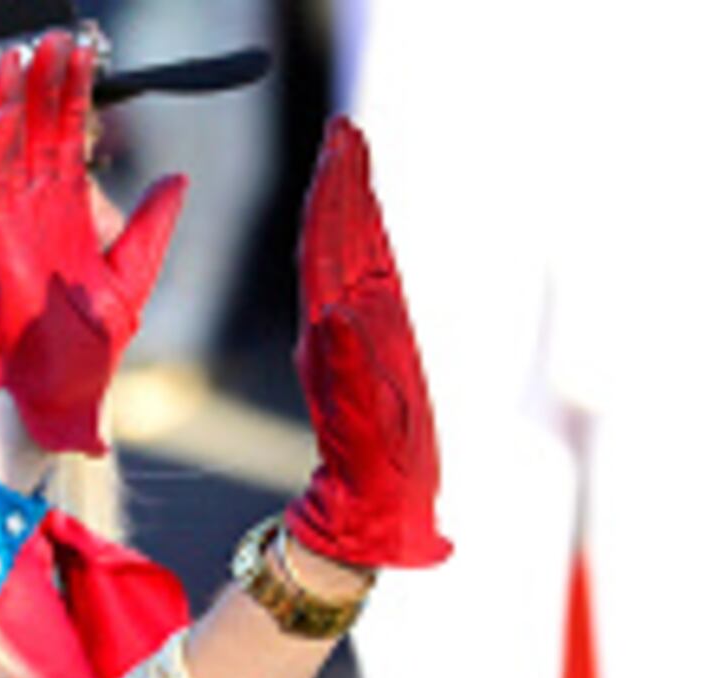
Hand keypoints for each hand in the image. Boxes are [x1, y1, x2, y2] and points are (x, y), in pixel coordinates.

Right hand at [0, 35, 184, 458]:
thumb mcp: (135, 275)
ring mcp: (15, 230)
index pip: (72, 141)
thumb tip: (178, 178)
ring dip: (14, 103)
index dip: (77, 98)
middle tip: (55, 35)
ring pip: (9, 152)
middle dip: (45, 84)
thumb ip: (152, 225)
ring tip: (22, 54)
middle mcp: (39, 214)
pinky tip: (5, 117)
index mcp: (71, 215)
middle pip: (39, 133)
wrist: (67, 397)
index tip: (86, 54)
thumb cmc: (90, 350)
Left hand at [283, 118, 445, 571]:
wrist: (373, 516)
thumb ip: (349, 371)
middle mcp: (351, 328)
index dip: (335, 197)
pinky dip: (359, 245)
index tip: (338, 145)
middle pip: (340, 242)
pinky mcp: (372, 352)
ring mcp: (360, 338)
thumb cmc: (370, 480)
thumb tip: (334, 318)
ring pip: (349, 256)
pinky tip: (358, 215)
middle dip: (341, 184)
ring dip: (347, 203)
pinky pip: (362, 286)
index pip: (333, 252)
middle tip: (343, 130)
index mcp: (346, 337)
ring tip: (347, 153)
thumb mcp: (358, 425)